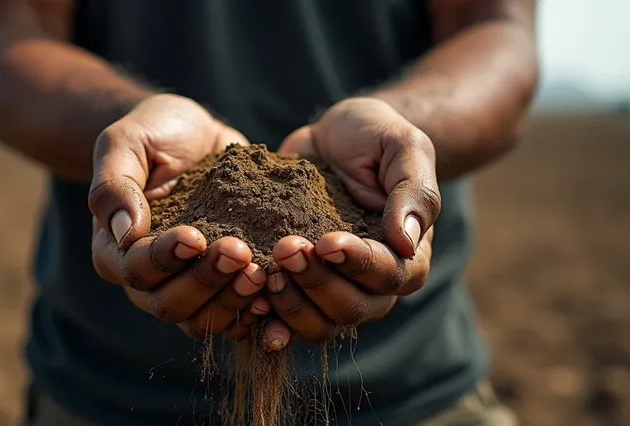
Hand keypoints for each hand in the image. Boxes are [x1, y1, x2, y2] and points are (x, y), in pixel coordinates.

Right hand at [88, 94, 271, 340]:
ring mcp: (187, 286)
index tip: (195, 235)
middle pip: (170, 304)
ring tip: (262, 272)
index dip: (165, 258)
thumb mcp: (125, 142)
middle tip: (240, 252)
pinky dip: (255, 311)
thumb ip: (114, 184)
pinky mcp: (223, 286)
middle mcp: (149, 279)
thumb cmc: (153, 133)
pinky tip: (275, 291)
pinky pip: (236, 315)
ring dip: (233, 300)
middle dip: (206, 281)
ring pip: (203, 319)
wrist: (195, 134)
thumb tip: (124, 232)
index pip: (136, 269)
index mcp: (116, 250)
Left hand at [268, 97, 440, 341]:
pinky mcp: (298, 286)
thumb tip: (405, 242)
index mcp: (407, 257)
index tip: (326, 241)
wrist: (333, 138)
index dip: (356, 264)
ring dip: (289, 303)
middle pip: (349, 309)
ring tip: (266, 269)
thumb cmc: (376, 138)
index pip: (386, 276)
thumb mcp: (404, 147)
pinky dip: (267, 319)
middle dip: (316, 283)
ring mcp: (333, 289)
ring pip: (318, 324)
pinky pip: (284, 320)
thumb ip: (413, 192)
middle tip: (287, 248)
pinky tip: (249, 304)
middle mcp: (371, 284)